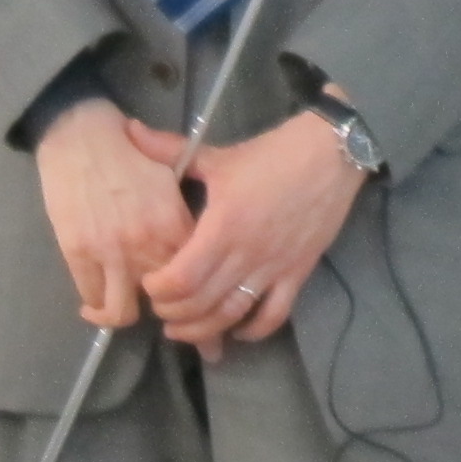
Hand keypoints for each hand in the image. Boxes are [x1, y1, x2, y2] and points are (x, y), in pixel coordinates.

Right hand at [32, 100, 194, 327]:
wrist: (80, 133)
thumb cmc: (127, 150)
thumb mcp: (167, 177)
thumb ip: (180, 217)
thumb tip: (195, 250)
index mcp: (172, 221)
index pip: (196, 275)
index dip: (203, 297)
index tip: (209, 314)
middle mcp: (145, 242)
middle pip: (167, 301)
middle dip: (177, 321)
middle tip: (178, 328)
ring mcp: (110, 251)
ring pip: (124, 311)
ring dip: (123, 316)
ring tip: (120, 312)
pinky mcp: (78, 252)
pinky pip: (92, 297)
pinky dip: (94, 305)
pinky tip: (93, 303)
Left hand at [128, 111, 367, 356]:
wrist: (330, 155)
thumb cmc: (271, 155)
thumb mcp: (217, 154)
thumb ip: (169, 149)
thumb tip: (130, 129)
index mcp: (223, 225)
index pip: (182, 276)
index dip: (159, 289)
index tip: (149, 283)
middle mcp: (246, 253)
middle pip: (201, 302)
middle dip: (173, 313)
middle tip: (160, 309)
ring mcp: (274, 268)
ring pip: (233, 314)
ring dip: (204, 329)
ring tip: (183, 330)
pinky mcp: (297, 274)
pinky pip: (274, 316)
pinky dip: (253, 331)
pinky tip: (235, 332)